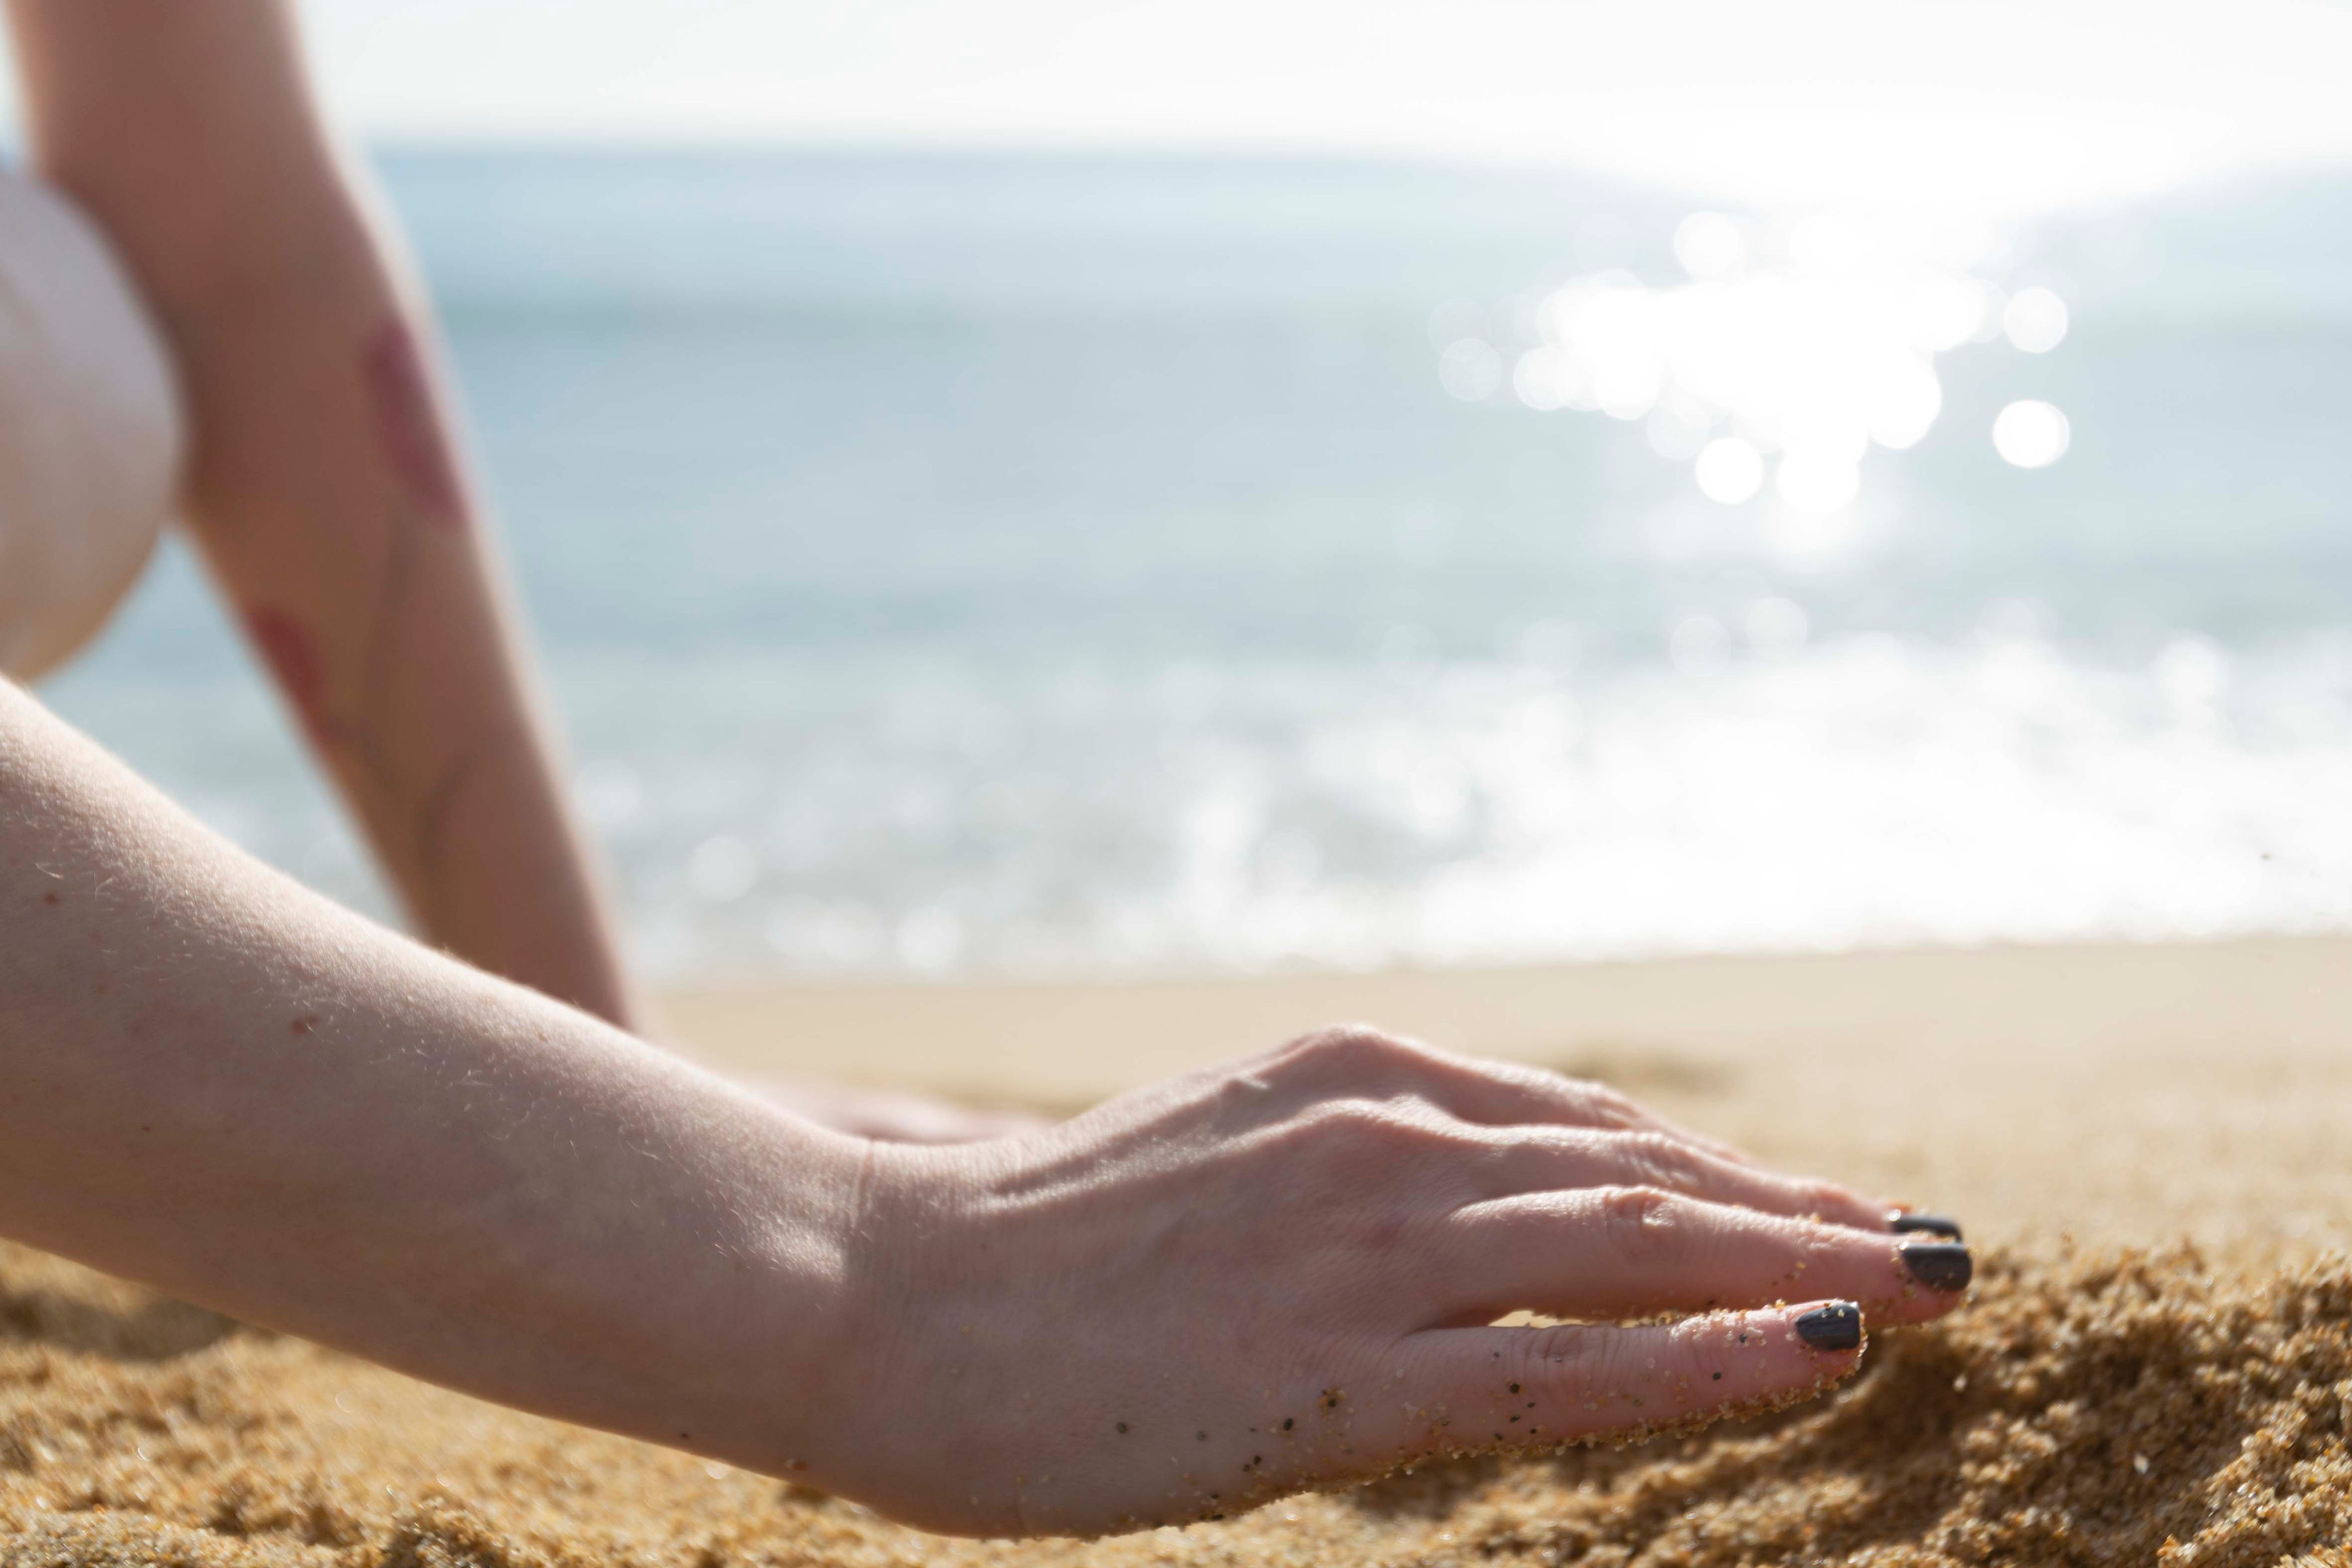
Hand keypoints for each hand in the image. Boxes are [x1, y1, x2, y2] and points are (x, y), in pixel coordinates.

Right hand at [805, 1026, 1968, 1536]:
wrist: (872, 1282)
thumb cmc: (1023, 1238)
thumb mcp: (1214, 1155)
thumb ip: (1333, 1161)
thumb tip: (1435, 1196)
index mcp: (1350, 1075)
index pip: (1583, 1125)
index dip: (1718, 1173)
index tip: (1813, 1210)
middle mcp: (1382, 1135)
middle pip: (1642, 1172)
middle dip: (1799, 1212)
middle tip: (1929, 1244)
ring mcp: (1365, 1246)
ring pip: (1635, 1246)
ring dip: (1800, 1264)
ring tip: (1925, 1287)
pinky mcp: (1335, 1370)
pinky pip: (1566, 1364)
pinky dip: (1710, 1355)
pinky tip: (1823, 1354)